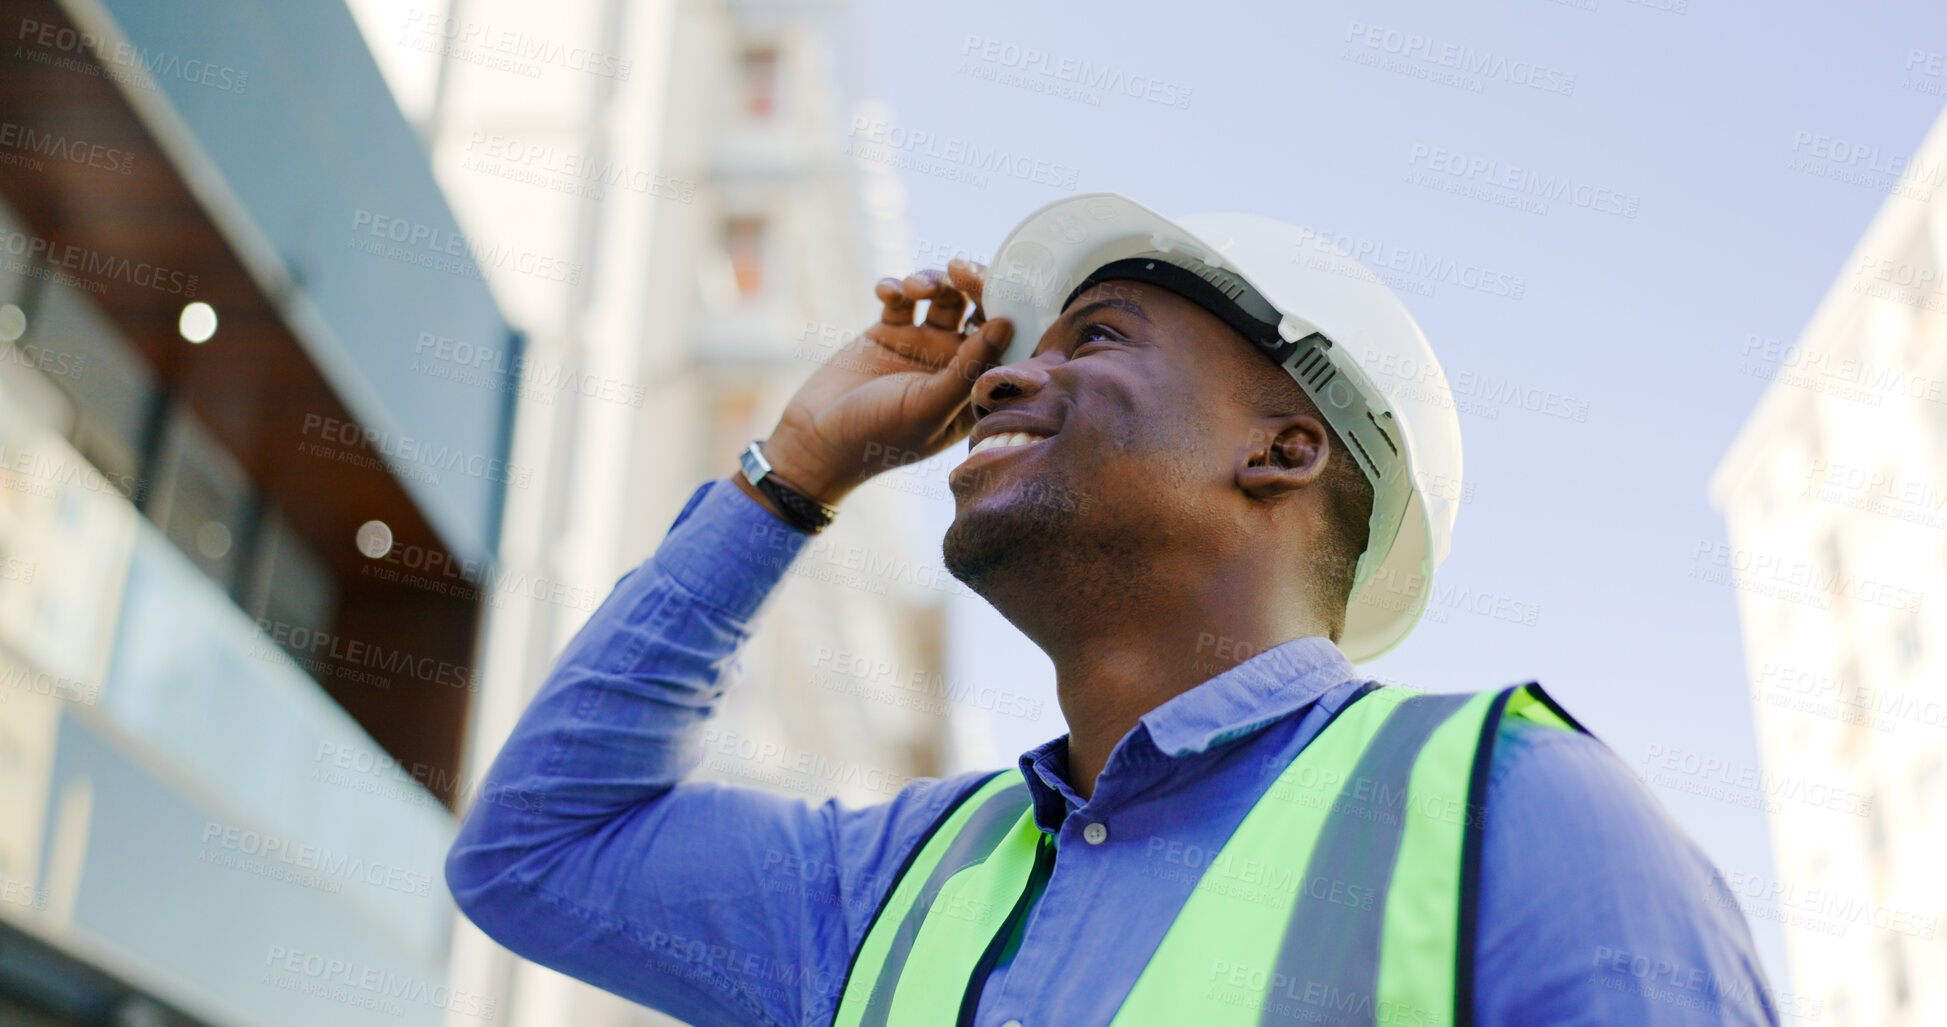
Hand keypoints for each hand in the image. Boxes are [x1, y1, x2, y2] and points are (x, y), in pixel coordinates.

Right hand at [754, 259, 1011, 506]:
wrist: (815, 438)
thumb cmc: (878, 434)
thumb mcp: (928, 405)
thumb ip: (969, 366)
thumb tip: (1006, 324)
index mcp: (974, 388)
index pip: (1005, 341)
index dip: (1006, 307)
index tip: (994, 285)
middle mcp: (955, 364)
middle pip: (978, 309)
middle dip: (972, 283)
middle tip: (959, 269)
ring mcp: (922, 346)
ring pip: (943, 297)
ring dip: (933, 282)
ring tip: (914, 288)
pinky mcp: (889, 332)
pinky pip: (902, 298)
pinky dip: (897, 288)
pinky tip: (885, 294)